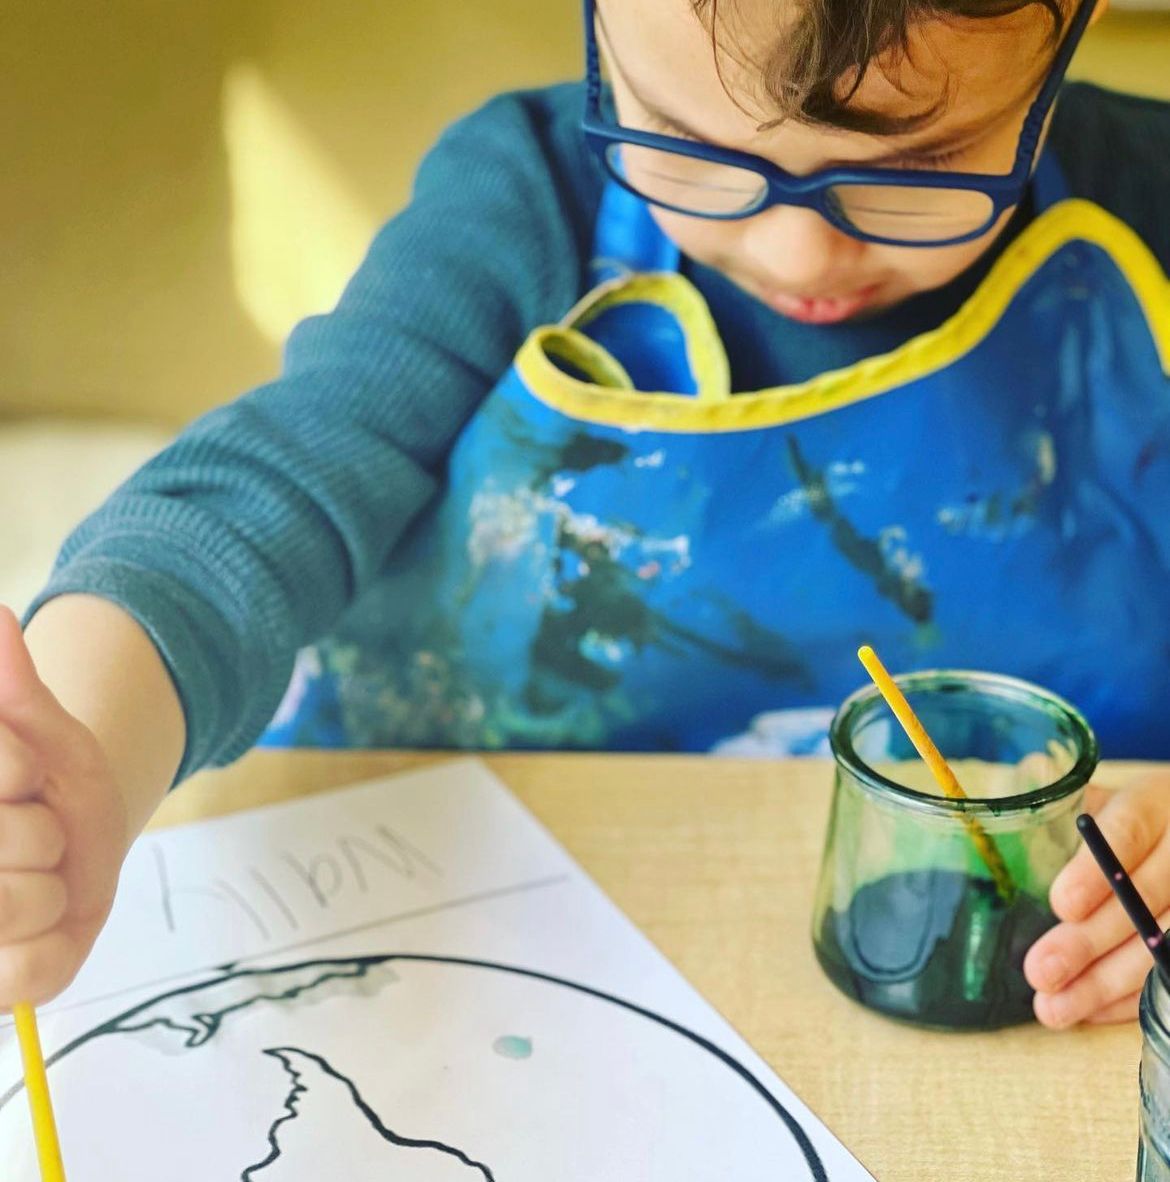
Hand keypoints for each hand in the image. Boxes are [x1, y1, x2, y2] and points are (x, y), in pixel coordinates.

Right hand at [0, 606, 126, 1006]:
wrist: (70, 844)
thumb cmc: (49, 787)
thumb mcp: (39, 733)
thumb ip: (14, 688)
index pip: (4, 776)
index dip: (19, 773)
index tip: (24, 778)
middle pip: (13, 847)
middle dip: (42, 836)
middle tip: (33, 840)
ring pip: (23, 906)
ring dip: (54, 894)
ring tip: (35, 884)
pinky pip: (30, 975)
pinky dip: (54, 951)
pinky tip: (39, 932)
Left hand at [1024, 775, 1169, 1027]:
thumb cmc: (1123, 817)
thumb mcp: (1098, 797)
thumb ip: (1058, 803)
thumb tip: (1020, 784)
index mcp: (1157, 801)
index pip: (1130, 830)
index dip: (1096, 871)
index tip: (1061, 904)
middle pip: (1145, 898)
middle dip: (1091, 941)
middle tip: (1041, 970)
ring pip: (1163, 944)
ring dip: (1107, 983)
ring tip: (1054, 1007)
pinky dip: (1131, 998)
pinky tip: (1091, 1012)